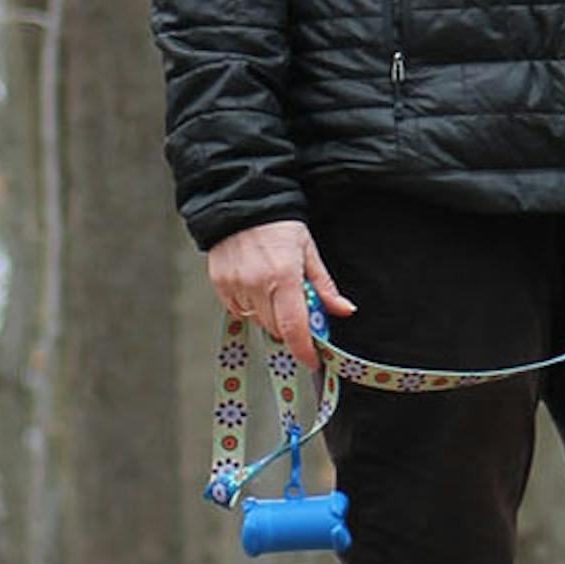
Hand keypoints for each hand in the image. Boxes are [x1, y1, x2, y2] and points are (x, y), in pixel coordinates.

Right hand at [206, 220, 355, 369]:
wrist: (241, 202)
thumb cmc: (281, 225)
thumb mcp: (309, 251)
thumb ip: (324, 286)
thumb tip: (345, 310)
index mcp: (284, 276)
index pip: (295, 327)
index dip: (304, 350)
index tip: (312, 361)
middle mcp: (257, 284)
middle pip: (276, 328)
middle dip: (290, 327)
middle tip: (296, 309)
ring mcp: (235, 285)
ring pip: (257, 321)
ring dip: (269, 316)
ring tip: (274, 290)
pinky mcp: (220, 284)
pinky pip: (238, 310)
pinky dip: (249, 307)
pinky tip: (255, 286)